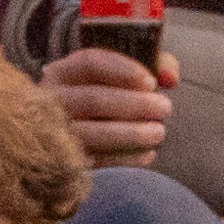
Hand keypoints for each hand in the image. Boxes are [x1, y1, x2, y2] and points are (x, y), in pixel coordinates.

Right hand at [38, 45, 173, 166]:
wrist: (73, 136)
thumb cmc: (106, 96)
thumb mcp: (124, 74)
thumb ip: (154, 65)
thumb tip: (171, 77)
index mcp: (64, 71)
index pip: (90, 63)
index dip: (123, 71)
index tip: (151, 82)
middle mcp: (53, 100)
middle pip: (92, 99)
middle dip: (133, 104)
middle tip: (165, 107)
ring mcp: (56, 132)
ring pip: (91, 133)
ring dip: (130, 133)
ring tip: (159, 132)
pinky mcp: (64, 161)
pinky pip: (95, 161)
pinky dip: (124, 160)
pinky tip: (148, 155)